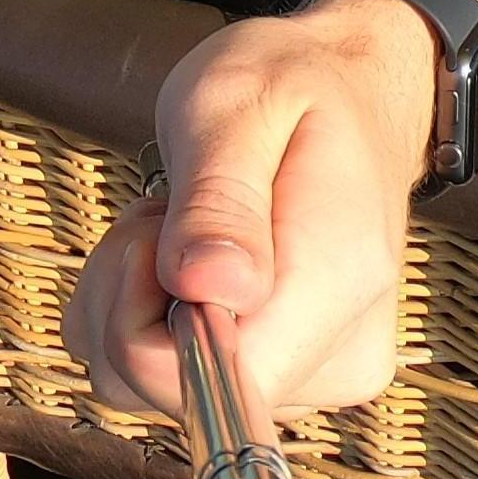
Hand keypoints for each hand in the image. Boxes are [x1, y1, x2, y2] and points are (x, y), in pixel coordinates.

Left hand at [61, 0, 432, 424]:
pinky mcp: (282, 379)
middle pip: (173, 392)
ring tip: (181, 220)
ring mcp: (313, 375)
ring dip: (127, 302)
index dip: (140, 319)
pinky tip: (181, 252)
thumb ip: (218, 198)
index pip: (215, 381)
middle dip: (127, 297)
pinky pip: (157, 379)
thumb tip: (209, 291)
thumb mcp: (239, 103)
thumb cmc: (294, 86)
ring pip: (150, 388)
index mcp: (338, 284)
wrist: (351, 92)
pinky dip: (137, 314)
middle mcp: (337, 355)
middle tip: (168, 209)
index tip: (156, 231)